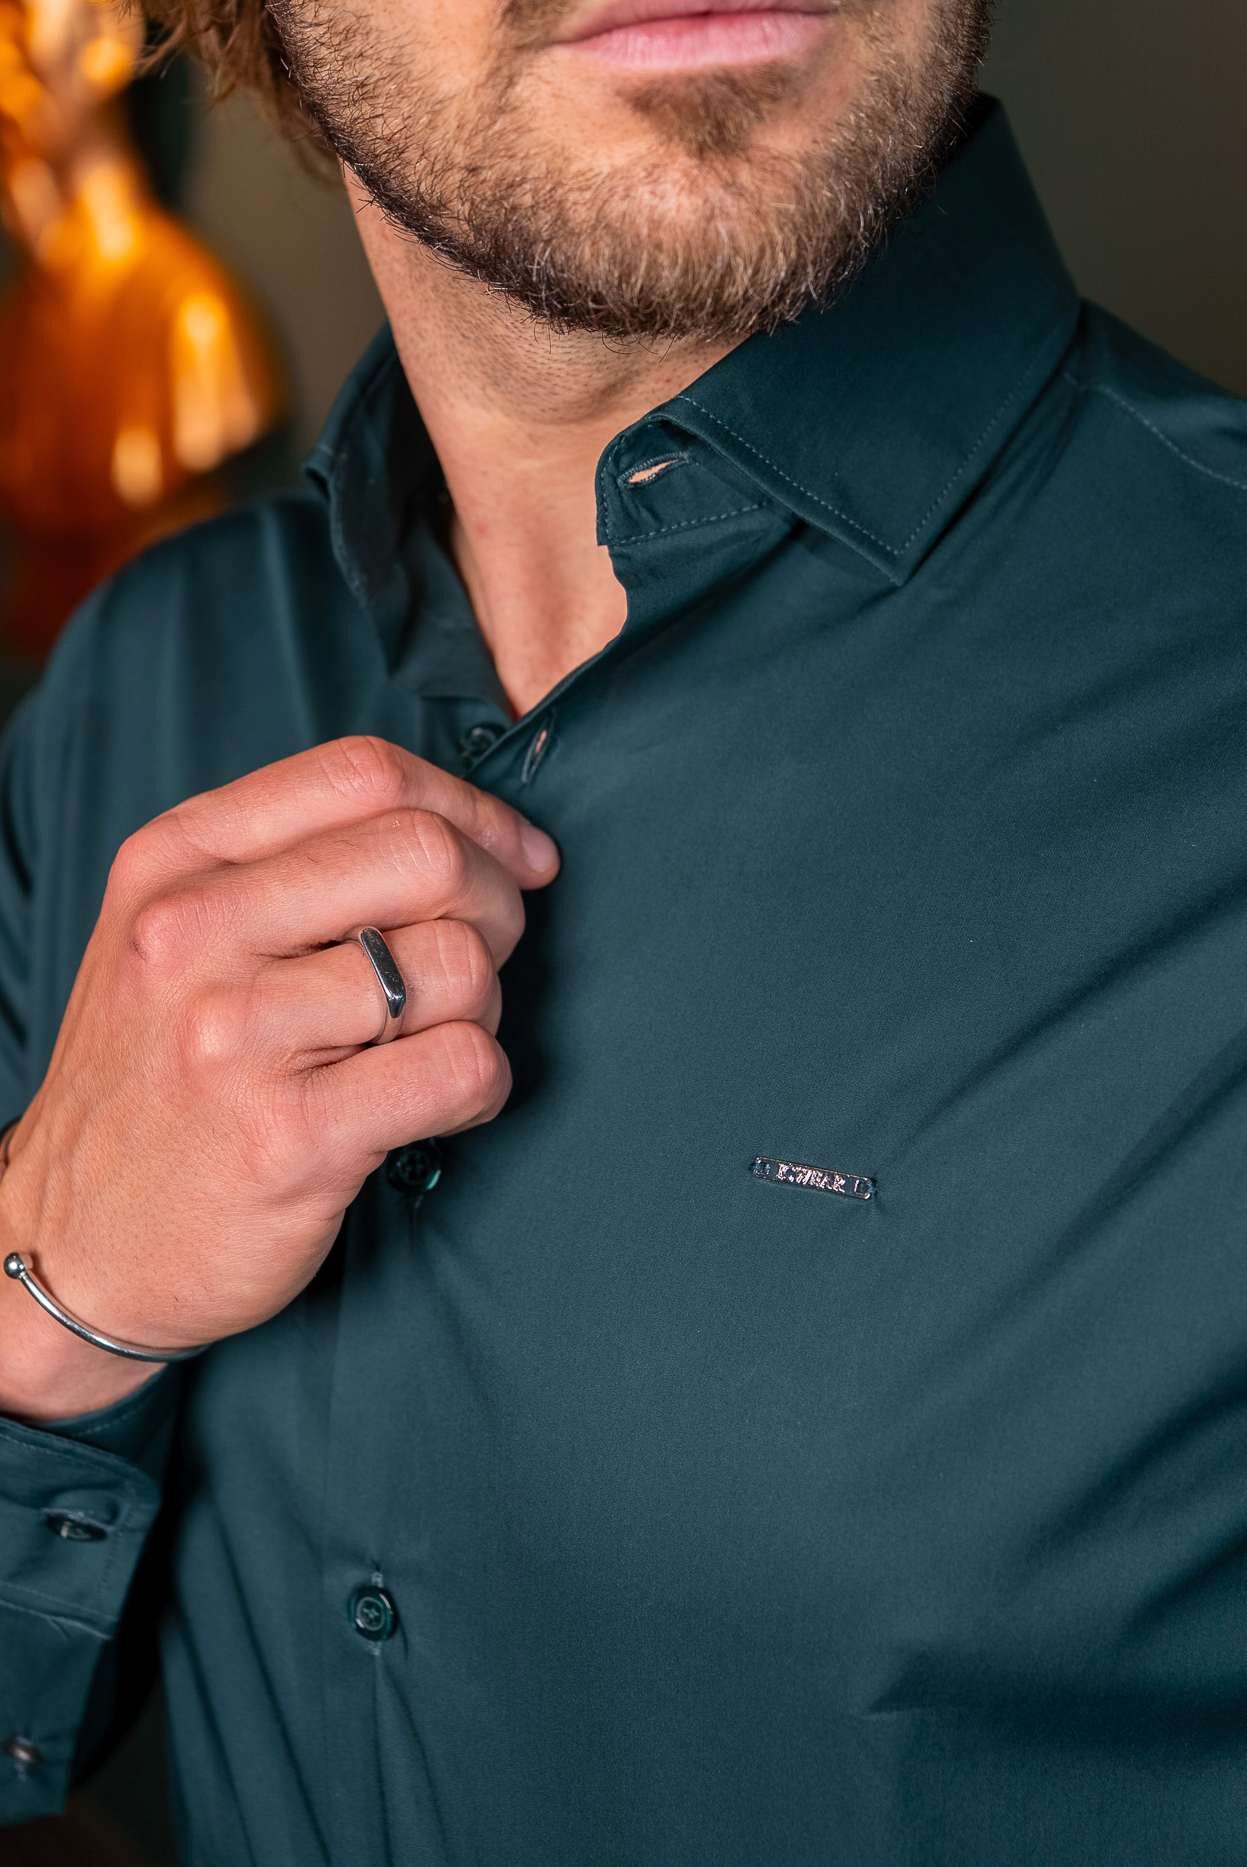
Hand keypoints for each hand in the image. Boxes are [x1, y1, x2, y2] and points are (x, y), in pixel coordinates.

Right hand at [0, 735, 558, 1371]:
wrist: (77, 1243)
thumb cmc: (160, 1080)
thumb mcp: (180, 937)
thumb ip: (297, 865)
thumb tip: (478, 832)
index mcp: (176, 863)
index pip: (362, 774)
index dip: (472, 809)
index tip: (519, 858)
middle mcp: (194, 933)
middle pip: (425, 853)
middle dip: (496, 902)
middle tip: (485, 957)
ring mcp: (239, 1035)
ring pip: (458, 961)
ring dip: (483, 1006)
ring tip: (433, 1044)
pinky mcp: (292, 1136)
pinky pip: (462, 1066)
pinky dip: (482, 1084)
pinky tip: (440, 1104)